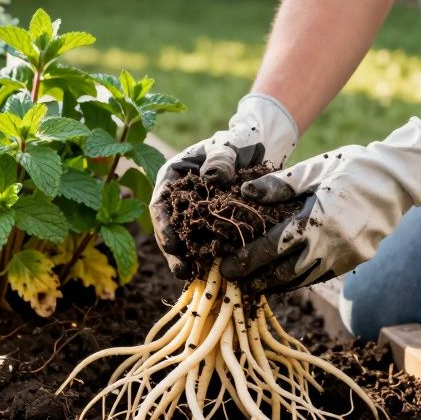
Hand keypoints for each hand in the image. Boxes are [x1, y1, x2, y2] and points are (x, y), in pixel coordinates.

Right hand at [151, 94, 299, 277]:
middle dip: (173, 251)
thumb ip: (221, 158)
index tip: (172, 244)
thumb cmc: (240, 142)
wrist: (261, 147)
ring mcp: (195, 211)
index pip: (160, 203)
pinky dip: (207, 256)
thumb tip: (212, 177)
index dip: (162, 226)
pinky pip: (206, 241)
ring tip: (194, 277)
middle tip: (182, 270)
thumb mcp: (230, 146)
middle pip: (169, 227)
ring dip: (188, 258)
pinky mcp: (212, 223)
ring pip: (186, 239)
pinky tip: (213, 271)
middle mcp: (180, 197)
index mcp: (173, 175)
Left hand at [218, 117, 420, 292]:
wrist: (397, 180)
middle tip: (234, 281)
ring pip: (302, 280)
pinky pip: (320, 276)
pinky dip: (299, 279)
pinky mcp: (354, 261)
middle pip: (284, 273)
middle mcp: (329, 245)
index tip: (225, 267)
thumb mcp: (313, 169)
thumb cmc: (352, 168)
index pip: (271, 248)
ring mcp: (344, 257)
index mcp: (315, 221)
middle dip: (256, 280)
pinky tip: (284, 276)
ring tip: (255, 283)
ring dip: (276, 284)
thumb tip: (245, 193)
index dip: (245, 261)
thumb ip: (279, 184)